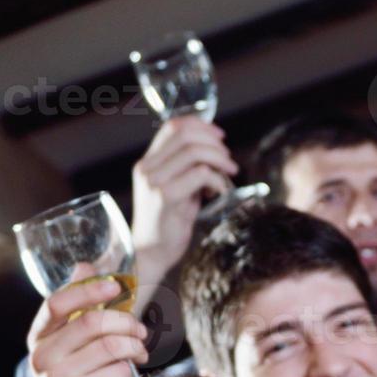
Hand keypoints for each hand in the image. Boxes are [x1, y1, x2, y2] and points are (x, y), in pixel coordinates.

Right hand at [26, 272, 148, 376]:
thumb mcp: (67, 345)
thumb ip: (76, 308)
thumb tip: (85, 265)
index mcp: (37, 339)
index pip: (56, 303)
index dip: (87, 289)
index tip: (115, 287)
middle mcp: (42, 358)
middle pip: (92, 322)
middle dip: (126, 321)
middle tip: (141, 329)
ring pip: (111, 345)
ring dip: (135, 345)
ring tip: (140, 351)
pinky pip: (119, 370)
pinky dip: (132, 369)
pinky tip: (130, 374)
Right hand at [130, 116, 238, 284]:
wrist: (151, 252)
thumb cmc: (168, 222)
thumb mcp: (175, 188)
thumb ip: (187, 169)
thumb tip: (215, 151)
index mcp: (148, 163)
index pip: (172, 126)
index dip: (200, 125)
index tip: (219, 136)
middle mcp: (147, 168)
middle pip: (185, 135)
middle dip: (214, 142)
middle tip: (228, 158)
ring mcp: (155, 182)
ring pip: (194, 152)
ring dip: (219, 159)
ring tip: (229, 172)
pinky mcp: (166, 197)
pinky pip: (200, 174)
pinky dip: (217, 179)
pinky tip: (219, 191)